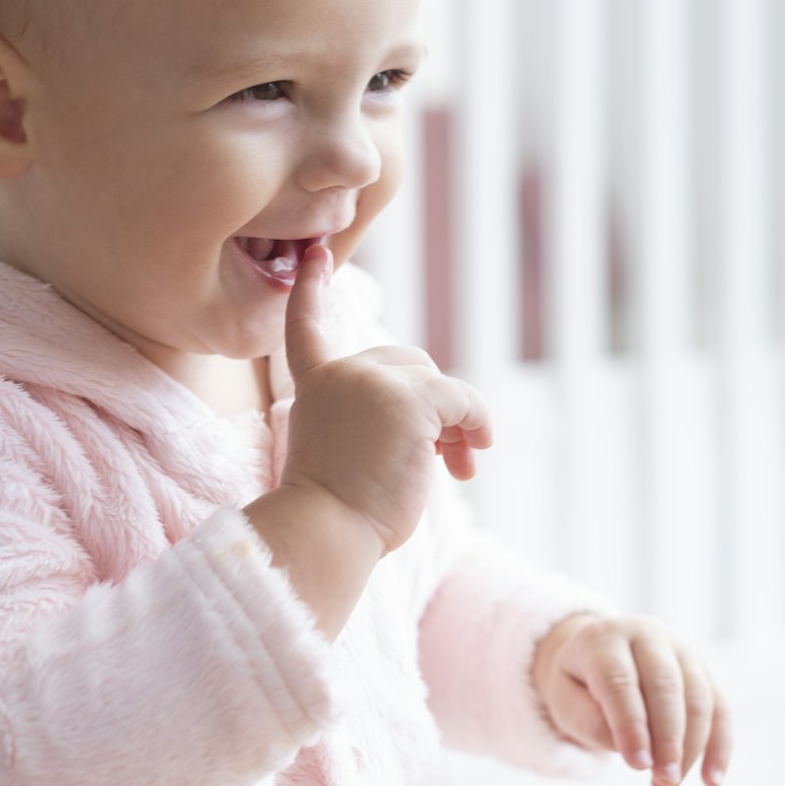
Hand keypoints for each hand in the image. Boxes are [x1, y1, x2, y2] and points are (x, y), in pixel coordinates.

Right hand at [276, 240, 493, 555]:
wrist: (327, 530)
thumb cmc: (336, 512)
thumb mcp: (343, 451)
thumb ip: (371, 418)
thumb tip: (443, 424)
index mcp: (314, 386)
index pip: (308, 327)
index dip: (311, 290)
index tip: (316, 256)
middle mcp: (340, 373)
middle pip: (406, 362)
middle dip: (432, 404)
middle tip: (443, 456)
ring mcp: (374, 381)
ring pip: (437, 383)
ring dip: (456, 423)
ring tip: (459, 466)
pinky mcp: (411, 399)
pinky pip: (462, 401)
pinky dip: (477, 425)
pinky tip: (475, 456)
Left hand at [532, 612, 732, 785]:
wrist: (599, 656)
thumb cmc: (579, 685)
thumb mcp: (565, 700)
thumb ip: (590, 722)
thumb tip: (632, 750)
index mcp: (605, 638)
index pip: (620, 679)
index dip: (630, 723)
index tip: (637, 765)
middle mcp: (647, 635)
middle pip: (665, 685)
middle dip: (668, 738)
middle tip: (663, 780)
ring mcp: (681, 649)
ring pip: (698, 698)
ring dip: (690, 748)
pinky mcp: (703, 670)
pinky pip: (720, 708)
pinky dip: (719, 747)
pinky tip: (711, 781)